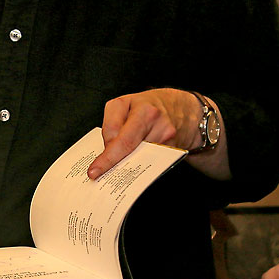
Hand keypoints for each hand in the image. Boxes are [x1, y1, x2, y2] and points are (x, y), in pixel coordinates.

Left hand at [87, 88, 229, 179]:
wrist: (184, 109)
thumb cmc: (149, 105)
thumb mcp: (125, 104)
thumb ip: (112, 124)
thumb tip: (108, 148)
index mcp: (142, 110)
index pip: (121, 140)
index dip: (106, 159)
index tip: (94, 171)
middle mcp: (157, 123)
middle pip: (130, 151)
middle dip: (114, 163)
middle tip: (99, 174)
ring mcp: (168, 137)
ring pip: (139, 158)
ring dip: (127, 160)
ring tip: (120, 160)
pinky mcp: (174, 150)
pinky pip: (150, 162)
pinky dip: (139, 162)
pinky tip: (136, 158)